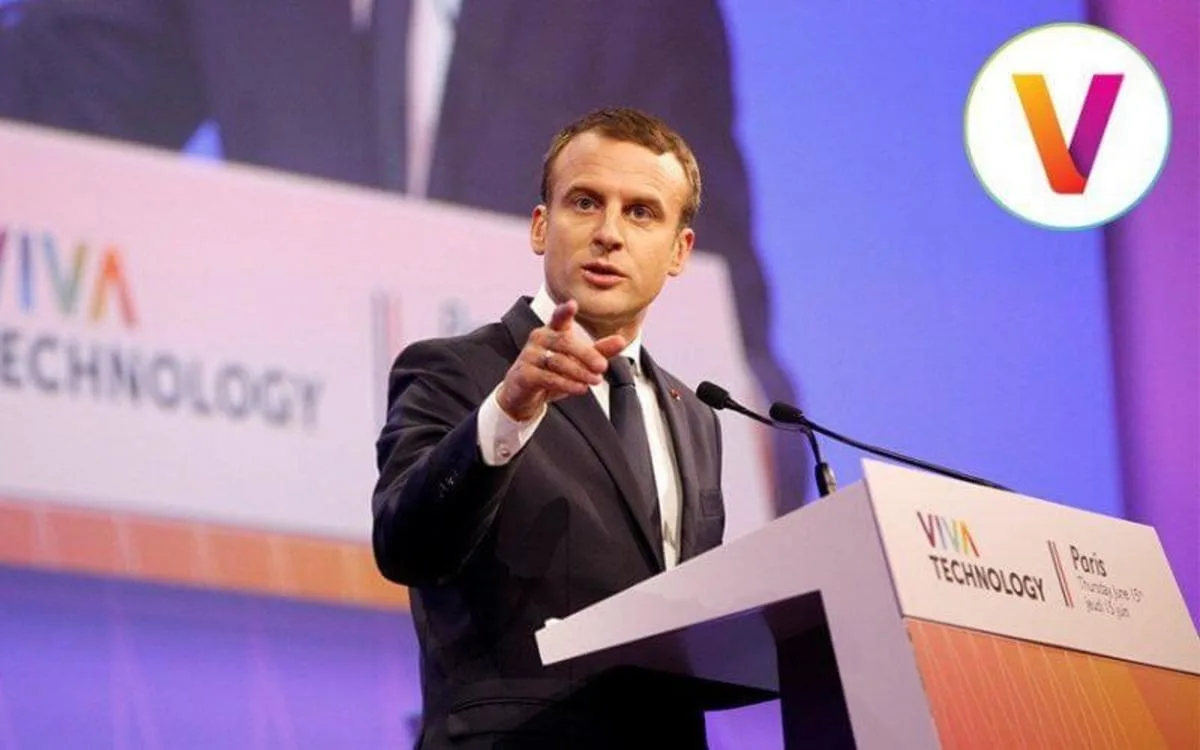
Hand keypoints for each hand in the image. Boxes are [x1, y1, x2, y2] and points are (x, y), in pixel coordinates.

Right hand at [496, 299, 626, 420]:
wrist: (523, 395)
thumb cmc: (551, 372)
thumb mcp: (578, 361)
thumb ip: (599, 351)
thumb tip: (621, 340)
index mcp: (553, 331)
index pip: (558, 317)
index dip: (564, 311)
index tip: (572, 305)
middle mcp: (539, 339)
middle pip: (564, 342)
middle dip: (586, 354)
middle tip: (603, 366)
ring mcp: (529, 356)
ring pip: (557, 362)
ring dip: (579, 372)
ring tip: (595, 380)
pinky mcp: (524, 374)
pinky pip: (547, 378)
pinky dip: (566, 384)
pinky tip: (580, 388)